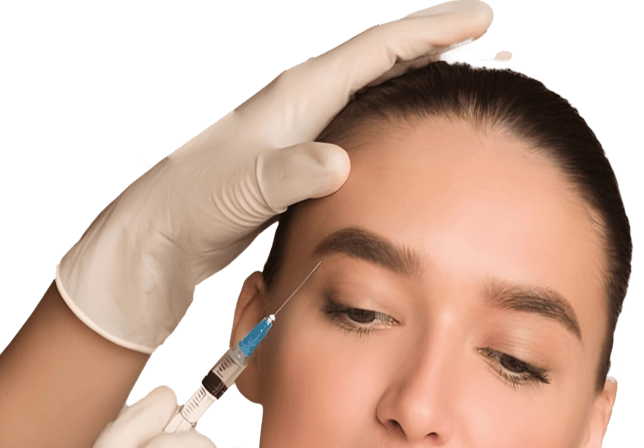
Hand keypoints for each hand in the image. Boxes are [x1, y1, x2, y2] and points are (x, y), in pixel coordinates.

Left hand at [54, 0, 493, 353]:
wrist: (165, 230)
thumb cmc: (196, 204)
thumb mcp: (246, 189)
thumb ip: (291, 173)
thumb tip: (337, 162)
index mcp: (297, 95)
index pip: (377, 50)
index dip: (430, 32)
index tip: (477, 21)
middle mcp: (301, 101)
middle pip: (378, 57)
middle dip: (430, 45)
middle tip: (478, 40)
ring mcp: (300, 127)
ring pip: (367, 88)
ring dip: (410, 78)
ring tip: (450, 79)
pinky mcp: (296, 156)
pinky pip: (355, 123)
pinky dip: (385, 117)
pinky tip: (398, 133)